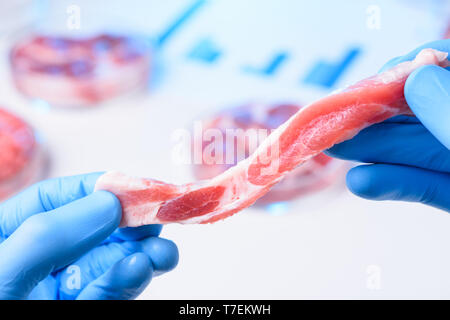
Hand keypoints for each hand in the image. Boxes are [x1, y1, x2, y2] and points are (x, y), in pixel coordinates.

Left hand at [0, 173, 177, 299]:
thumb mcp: (3, 278)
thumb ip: (48, 238)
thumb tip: (107, 202)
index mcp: (9, 239)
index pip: (54, 200)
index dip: (96, 187)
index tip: (134, 186)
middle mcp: (40, 261)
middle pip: (93, 228)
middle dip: (130, 222)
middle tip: (161, 218)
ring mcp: (65, 289)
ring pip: (110, 261)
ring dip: (142, 252)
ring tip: (163, 253)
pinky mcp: (85, 308)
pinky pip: (111, 292)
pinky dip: (129, 281)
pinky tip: (143, 269)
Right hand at [326, 39, 449, 211]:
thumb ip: (448, 109)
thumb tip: (414, 77)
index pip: (441, 69)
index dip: (408, 69)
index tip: (379, 79)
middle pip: (416, 113)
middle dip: (372, 116)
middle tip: (332, 120)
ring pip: (413, 150)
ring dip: (371, 151)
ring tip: (332, 148)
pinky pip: (424, 186)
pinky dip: (392, 184)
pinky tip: (361, 182)